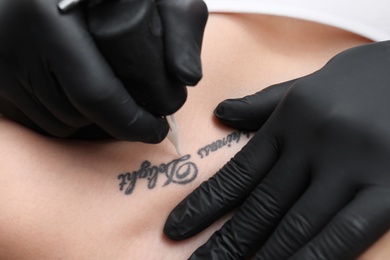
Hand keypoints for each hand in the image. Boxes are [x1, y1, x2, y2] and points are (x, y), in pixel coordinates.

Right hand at [0, 0, 206, 141]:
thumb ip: (177, 22)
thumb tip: (188, 76)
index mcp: (48, 15)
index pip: (95, 94)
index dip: (131, 121)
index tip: (156, 129)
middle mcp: (12, 42)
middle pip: (76, 114)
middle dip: (115, 122)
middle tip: (140, 112)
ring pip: (56, 122)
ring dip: (90, 121)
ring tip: (112, 100)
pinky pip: (35, 117)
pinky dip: (66, 115)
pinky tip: (84, 97)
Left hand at [164, 41, 389, 258]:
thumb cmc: (360, 81)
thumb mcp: (307, 86)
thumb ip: (263, 103)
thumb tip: (221, 113)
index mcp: (291, 119)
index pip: (239, 171)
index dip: (205, 203)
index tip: (176, 228)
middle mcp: (314, 143)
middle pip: (261, 203)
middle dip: (225, 240)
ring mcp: (352, 166)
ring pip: (296, 222)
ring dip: (261, 256)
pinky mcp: (389, 187)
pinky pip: (344, 233)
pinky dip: (312, 258)